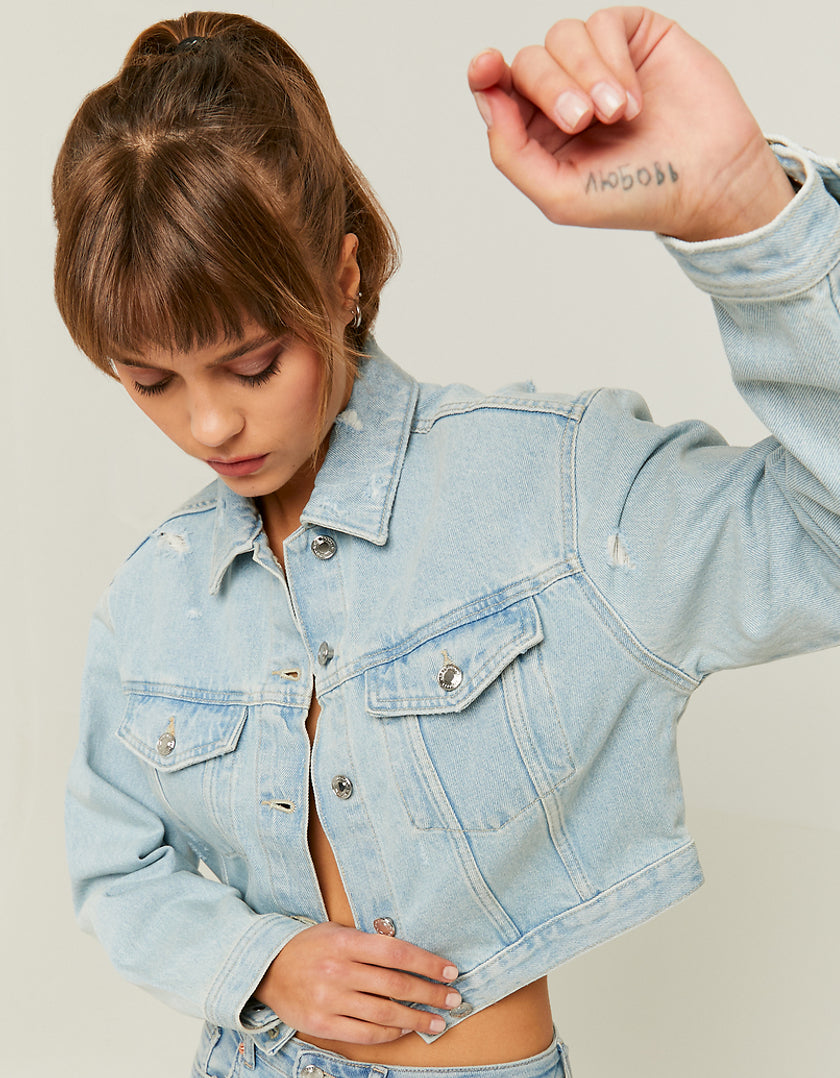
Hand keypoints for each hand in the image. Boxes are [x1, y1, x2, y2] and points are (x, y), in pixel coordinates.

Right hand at [254, 921, 459, 1043]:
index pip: (397, 953)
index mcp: (346, 942)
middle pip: (396, 985)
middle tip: (452, 999)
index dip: (428, 963)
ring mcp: (330, 1000)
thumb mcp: (337, 931)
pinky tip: (404, 1029)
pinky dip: (389, 1033)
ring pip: (384, 1013)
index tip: (450, 971)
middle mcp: (339, 971)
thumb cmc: (308, 947)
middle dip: (430, 994)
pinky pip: (365, 1033)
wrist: (265, 969)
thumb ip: (368, 943)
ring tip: (436, 1022)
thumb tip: (409, 956)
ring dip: (416, 1019)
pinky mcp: (322, 1024)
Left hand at [468, 7, 794, 239]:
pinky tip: (633, 99)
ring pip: (561, 36)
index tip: (485, 67)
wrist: (707, 183)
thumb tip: (487, 100)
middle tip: (583, 120)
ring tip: (617, 115)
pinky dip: (613, 60)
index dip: (485, 74)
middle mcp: (564, 93)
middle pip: (527, 62)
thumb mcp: (559, 195)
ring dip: (586, 74)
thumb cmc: (635, 197)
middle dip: (551, 88)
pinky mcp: (634, 38)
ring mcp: (599, 63)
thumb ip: (511, 153)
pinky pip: (602, 23)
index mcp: (538, 131)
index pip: (498, 91)